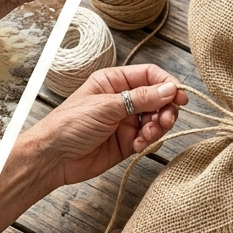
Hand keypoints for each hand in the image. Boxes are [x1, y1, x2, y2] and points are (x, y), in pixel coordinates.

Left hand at [27, 65, 189, 187]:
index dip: (167, 84)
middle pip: (158, 98)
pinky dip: (148, 142)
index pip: (150, 75)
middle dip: (166, 109)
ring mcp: (126, 121)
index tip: (179, 96)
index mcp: (114, 81)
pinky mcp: (128, 142)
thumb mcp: (107, 106)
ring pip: (156, 119)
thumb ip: (141, 98)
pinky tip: (137, 146)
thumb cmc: (70, 124)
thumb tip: (170, 89)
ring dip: (158, 127)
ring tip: (148, 135)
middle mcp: (123, 99)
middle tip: (166, 119)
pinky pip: (148, 138)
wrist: (54, 157)